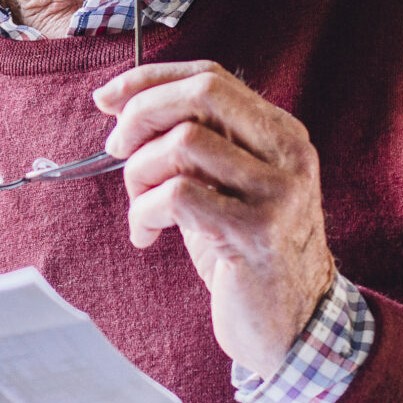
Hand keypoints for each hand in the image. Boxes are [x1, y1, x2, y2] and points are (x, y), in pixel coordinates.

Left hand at [94, 60, 336, 378]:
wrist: (294, 326)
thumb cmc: (246, 256)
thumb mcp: (226, 189)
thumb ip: (194, 147)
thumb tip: (123, 107)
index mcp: (281, 134)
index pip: (211, 77)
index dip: (151, 80)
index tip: (107, 97)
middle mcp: (288, 154)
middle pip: (201, 95)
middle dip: (142, 113)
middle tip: (116, 147)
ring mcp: (276, 193)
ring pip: (183, 144)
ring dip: (139, 173)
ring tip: (140, 209)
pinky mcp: (255, 233)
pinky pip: (176, 196)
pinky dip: (143, 212)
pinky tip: (146, 236)